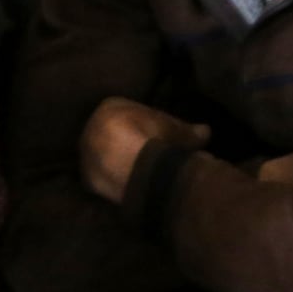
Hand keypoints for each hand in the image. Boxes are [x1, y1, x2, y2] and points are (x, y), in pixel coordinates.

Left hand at [79, 97, 210, 203]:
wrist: (135, 165)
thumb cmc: (158, 138)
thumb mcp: (180, 131)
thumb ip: (190, 130)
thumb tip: (207, 131)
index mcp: (110, 106)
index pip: (129, 113)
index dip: (148, 124)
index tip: (161, 135)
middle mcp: (91, 127)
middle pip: (113, 135)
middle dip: (129, 143)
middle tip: (149, 154)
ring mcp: (85, 154)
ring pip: (105, 156)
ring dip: (118, 162)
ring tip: (140, 172)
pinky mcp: (86, 178)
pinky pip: (102, 178)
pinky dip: (114, 180)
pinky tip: (128, 184)